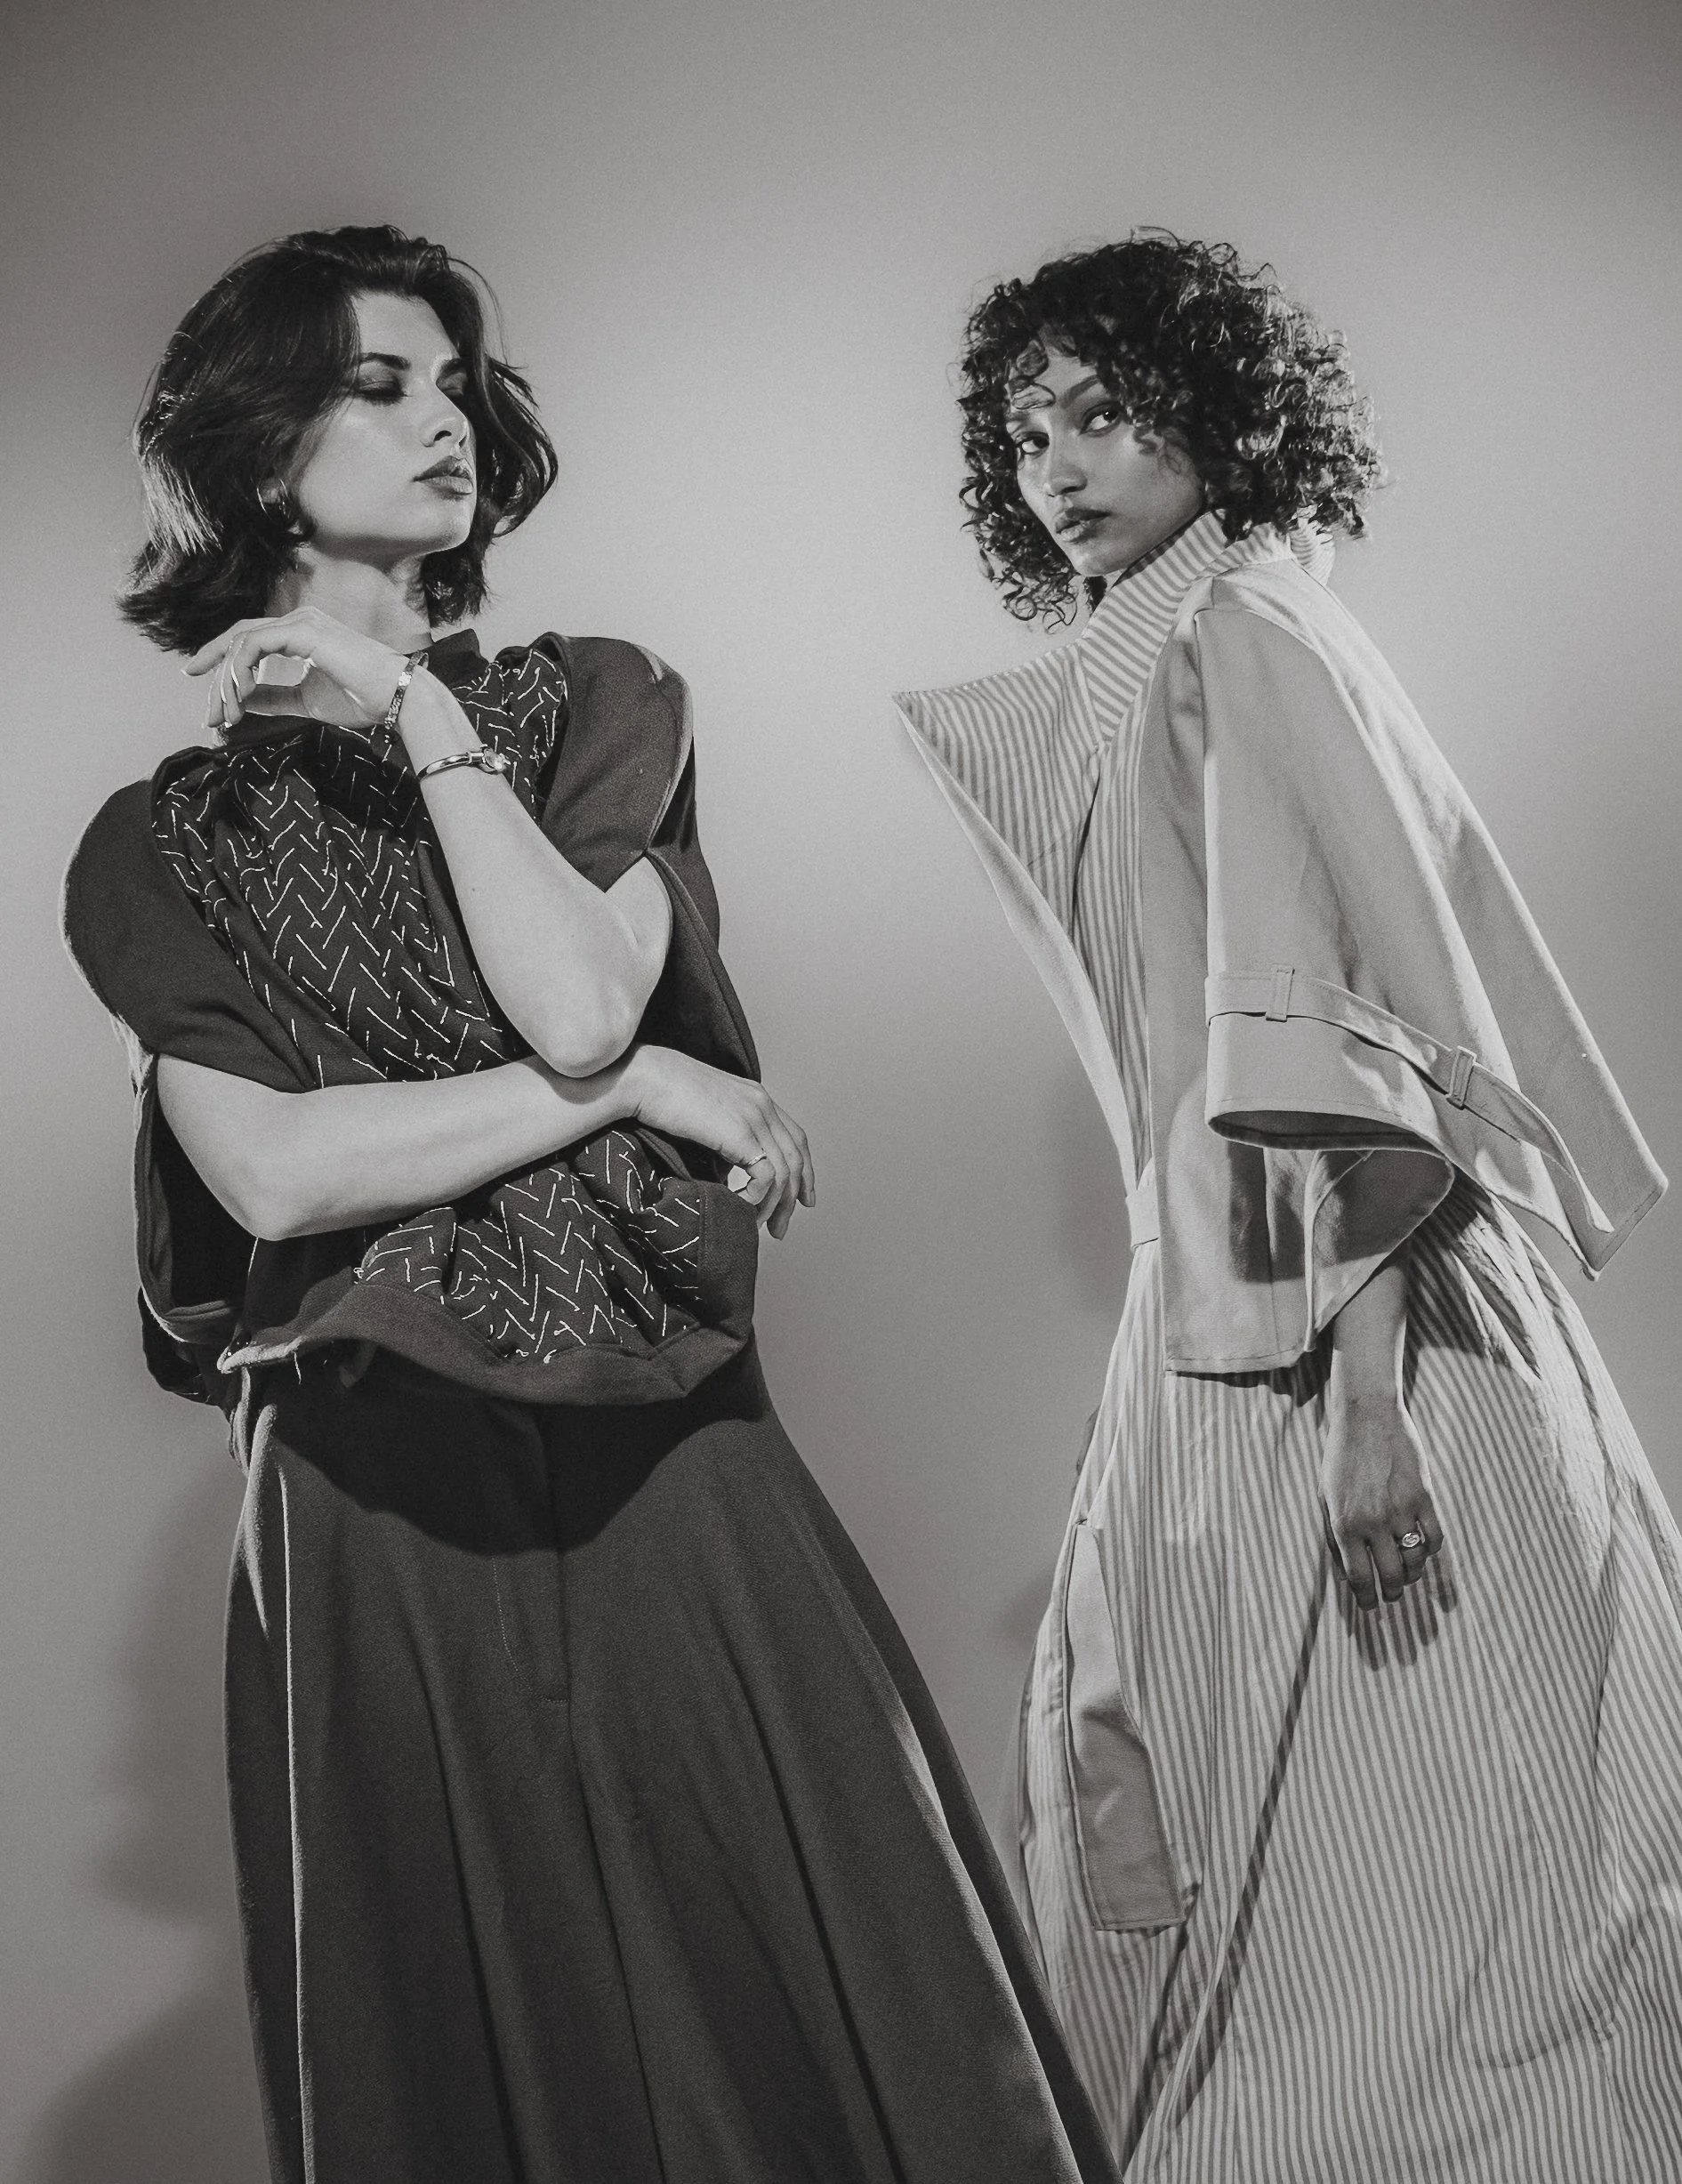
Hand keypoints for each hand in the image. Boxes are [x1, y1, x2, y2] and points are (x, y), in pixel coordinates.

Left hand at [183, 605, 415, 737]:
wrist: (397, 698)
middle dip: (216, 673)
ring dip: (228, 680)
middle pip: (238, 637)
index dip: (220, 658)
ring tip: (228, 712)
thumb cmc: (362, 699)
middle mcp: (298, 620)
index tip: (200, 682)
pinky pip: (254, 644)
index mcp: (301, 632)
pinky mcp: (304, 632)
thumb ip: (274, 698)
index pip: (249, 638)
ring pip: (242, 642)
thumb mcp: (306, 701)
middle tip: (207, 711)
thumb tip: (242, 700)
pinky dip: (241, 669)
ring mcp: (301, 622)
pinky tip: (242, 693)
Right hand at [626, 1047, 814, 1237]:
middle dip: (792, 1198)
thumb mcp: (704, 1120)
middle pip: (796, 1158)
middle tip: (780, 1228)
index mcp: (756, 1097)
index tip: (802, 1198)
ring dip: (774, 1206)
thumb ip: (723, 1144)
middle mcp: (762, 1104)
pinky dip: (756, 1197)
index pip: (796, 1138)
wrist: (643, 1079)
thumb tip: (727, 1177)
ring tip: (758, 1226)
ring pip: (784, 1172)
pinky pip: (766, 1176)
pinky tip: (739, 1205)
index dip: (804, 1171)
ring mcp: (754, 1117)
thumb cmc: (660, 1098)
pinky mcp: (741, 1133)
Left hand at [1320, 1389, 1444, 1610]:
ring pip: (1416, 1561)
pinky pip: (1435, 1538)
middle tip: (1391, 1595)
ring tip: (1407, 1575)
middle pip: (1391, 1576)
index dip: (1366, 1598)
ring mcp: (1401, 1510)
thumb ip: (1335, 1532)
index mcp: (1344, 1524)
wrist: (1366, 1417)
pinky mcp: (1425, 1497)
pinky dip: (1431, 1550)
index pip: (1359, 1577)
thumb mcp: (1326, 1496)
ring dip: (1412, 1574)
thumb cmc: (1340, 1456)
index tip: (1370, 1607)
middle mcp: (1373, 1522)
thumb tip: (1347, 1567)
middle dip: (1392, 1592)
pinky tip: (1423, 1549)